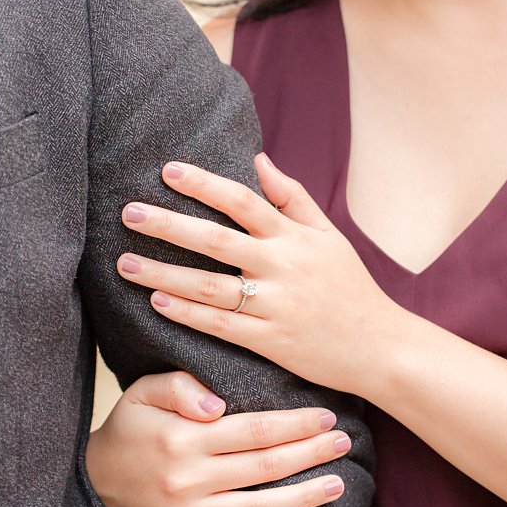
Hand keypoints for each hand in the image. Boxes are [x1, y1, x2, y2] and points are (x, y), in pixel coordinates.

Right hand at [85, 370, 351, 506]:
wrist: (89, 483)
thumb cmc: (129, 430)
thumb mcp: (142, 393)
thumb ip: (180, 387)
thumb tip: (217, 404)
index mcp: (184, 439)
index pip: (254, 430)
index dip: (295, 424)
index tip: (327, 417)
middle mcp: (188, 480)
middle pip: (265, 467)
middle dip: (310, 454)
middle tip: (345, 444)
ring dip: (301, 498)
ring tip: (337, 485)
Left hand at [116, 155, 396, 395]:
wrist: (381, 346)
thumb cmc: (351, 288)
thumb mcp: (329, 237)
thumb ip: (293, 199)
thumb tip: (257, 159)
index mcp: (296, 239)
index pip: (243, 202)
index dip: (204, 185)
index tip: (167, 170)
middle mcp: (284, 268)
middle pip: (216, 241)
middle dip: (168, 225)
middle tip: (128, 212)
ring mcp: (277, 306)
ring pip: (209, 286)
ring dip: (164, 273)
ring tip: (125, 262)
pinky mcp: (272, 342)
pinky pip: (221, 325)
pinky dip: (187, 314)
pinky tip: (157, 302)